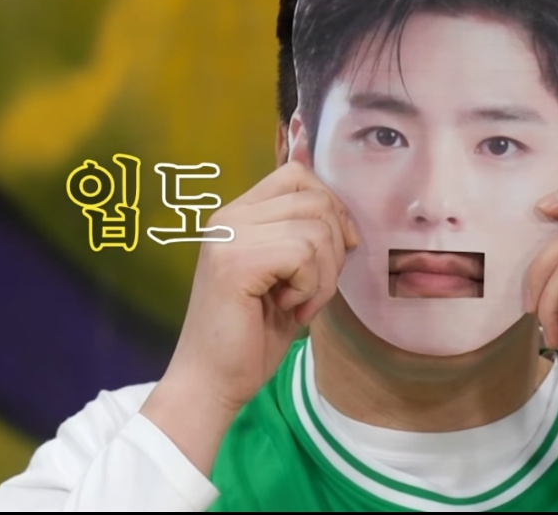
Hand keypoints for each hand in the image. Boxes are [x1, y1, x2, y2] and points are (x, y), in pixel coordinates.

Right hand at [141, 161, 356, 473]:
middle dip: (334, 249)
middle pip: (315, 201)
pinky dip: (311, 288)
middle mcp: (228, 217)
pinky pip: (304, 255)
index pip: (298, 176)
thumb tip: (346, 218)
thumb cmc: (251, 336)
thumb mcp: (286, 276)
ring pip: (316, 230)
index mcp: (237, 214)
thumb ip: (303, 238)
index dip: (331, 207)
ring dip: (323, 276)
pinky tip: (289, 309)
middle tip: (313, 289)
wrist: (211, 382)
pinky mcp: (235, 263)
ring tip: (299, 303)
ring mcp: (229, 237)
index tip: (338, 247)